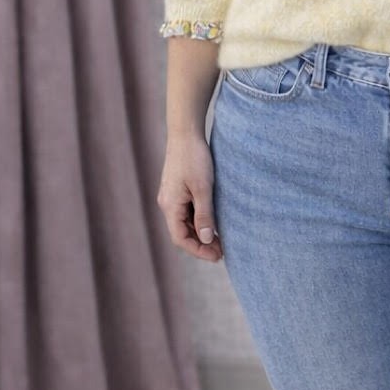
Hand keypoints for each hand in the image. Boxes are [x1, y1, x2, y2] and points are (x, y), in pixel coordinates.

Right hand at [157, 132, 223, 262]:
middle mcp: (167, 203)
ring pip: (185, 223)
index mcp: (170, 206)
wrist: (185, 133)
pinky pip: (187, 212)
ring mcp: (172, 196)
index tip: (217, 256)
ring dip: (200, 233)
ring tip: (220, 240)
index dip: (198, 250)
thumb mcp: (203, 188)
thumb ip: (204, 215)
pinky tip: (213, 222)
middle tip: (222, 251)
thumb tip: (205, 239)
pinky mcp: (178, 189)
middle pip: (182, 233)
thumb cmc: (194, 158)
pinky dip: (199, 221)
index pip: (180, 238)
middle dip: (201, 244)